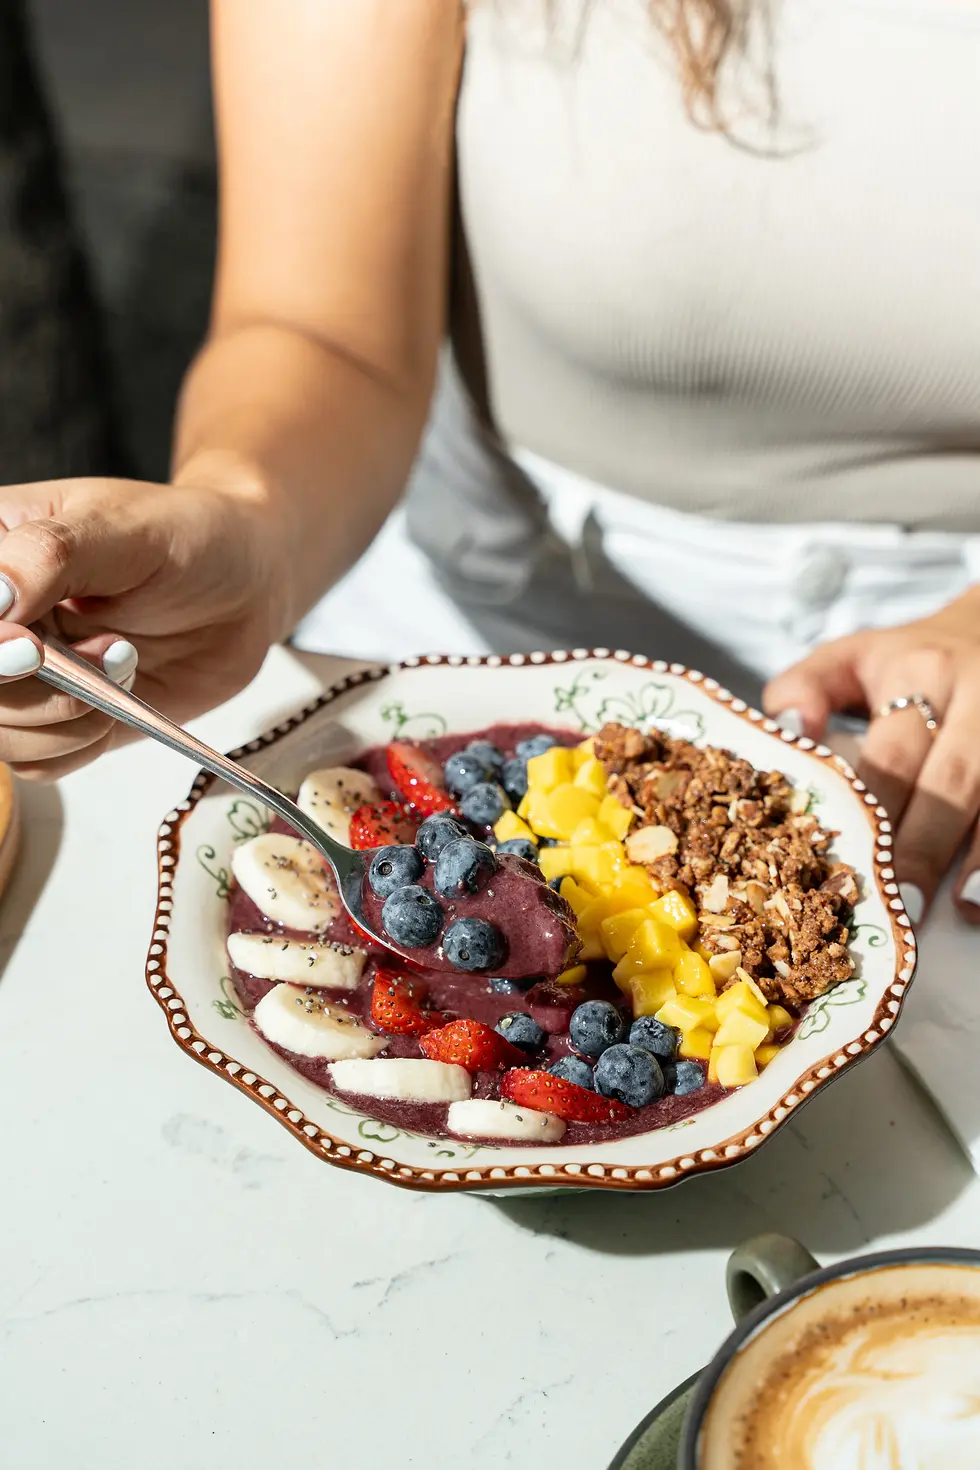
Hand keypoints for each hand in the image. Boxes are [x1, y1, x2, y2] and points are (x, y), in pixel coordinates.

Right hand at [0, 477, 283, 778]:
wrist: (247, 583)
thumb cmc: (186, 537)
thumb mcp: (121, 528)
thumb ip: (49, 556)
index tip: (30, 649)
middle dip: (31, 686)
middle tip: (107, 651)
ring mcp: (22, 675)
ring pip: (1, 734)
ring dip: (66, 715)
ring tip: (123, 659)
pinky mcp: (59, 719)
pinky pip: (39, 762)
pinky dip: (81, 743)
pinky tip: (121, 696)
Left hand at [764, 588, 979, 924]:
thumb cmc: (907, 661)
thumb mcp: (849, 657)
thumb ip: (805, 688)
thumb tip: (793, 729)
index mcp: (920, 675)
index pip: (893, 755)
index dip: (876, 813)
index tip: (859, 866)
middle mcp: (977, 698)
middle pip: (953, 783)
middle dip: (927, 849)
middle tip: (902, 907)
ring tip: (964, 909)